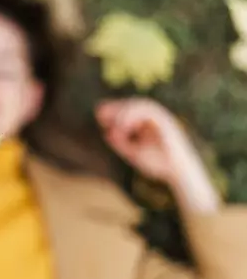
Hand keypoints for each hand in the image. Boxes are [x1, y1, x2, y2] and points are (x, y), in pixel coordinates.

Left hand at [95, 98, 219, 210]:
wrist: (179, 174)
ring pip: (142, 105)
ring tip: (113, 122)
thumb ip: (121, 144)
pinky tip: (123, 125)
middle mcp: (155, 118)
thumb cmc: (159, 164)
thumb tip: (107, 133)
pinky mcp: (168, 122)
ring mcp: (162, 118)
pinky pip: (151, 112)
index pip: (129, 110)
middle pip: (134, 104)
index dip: (114, 110)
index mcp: (147, 123)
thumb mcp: (134, 154)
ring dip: (125, 111)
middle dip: (116, 107)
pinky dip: (136, 116)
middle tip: (99, 112)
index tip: (99, 115)